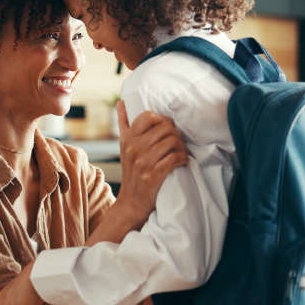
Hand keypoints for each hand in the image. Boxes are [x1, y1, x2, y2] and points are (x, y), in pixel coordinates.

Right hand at [116, 101, 188, 221]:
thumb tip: (121, 102)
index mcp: (128, 139)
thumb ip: (124, 123)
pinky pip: (176, 158)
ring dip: (182, 146)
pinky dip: (183, 158)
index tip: (167, 129)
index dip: (162, 120)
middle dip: (176, 134)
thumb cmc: (132, 172)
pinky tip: (182, 160)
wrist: (132, 202)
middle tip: (178, 142)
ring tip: (182, 151)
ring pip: (172, 141)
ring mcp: (143, 162)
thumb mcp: (124, 147)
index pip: (148, 116)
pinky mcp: (154, 175)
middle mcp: (134, 148)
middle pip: (165, 128)